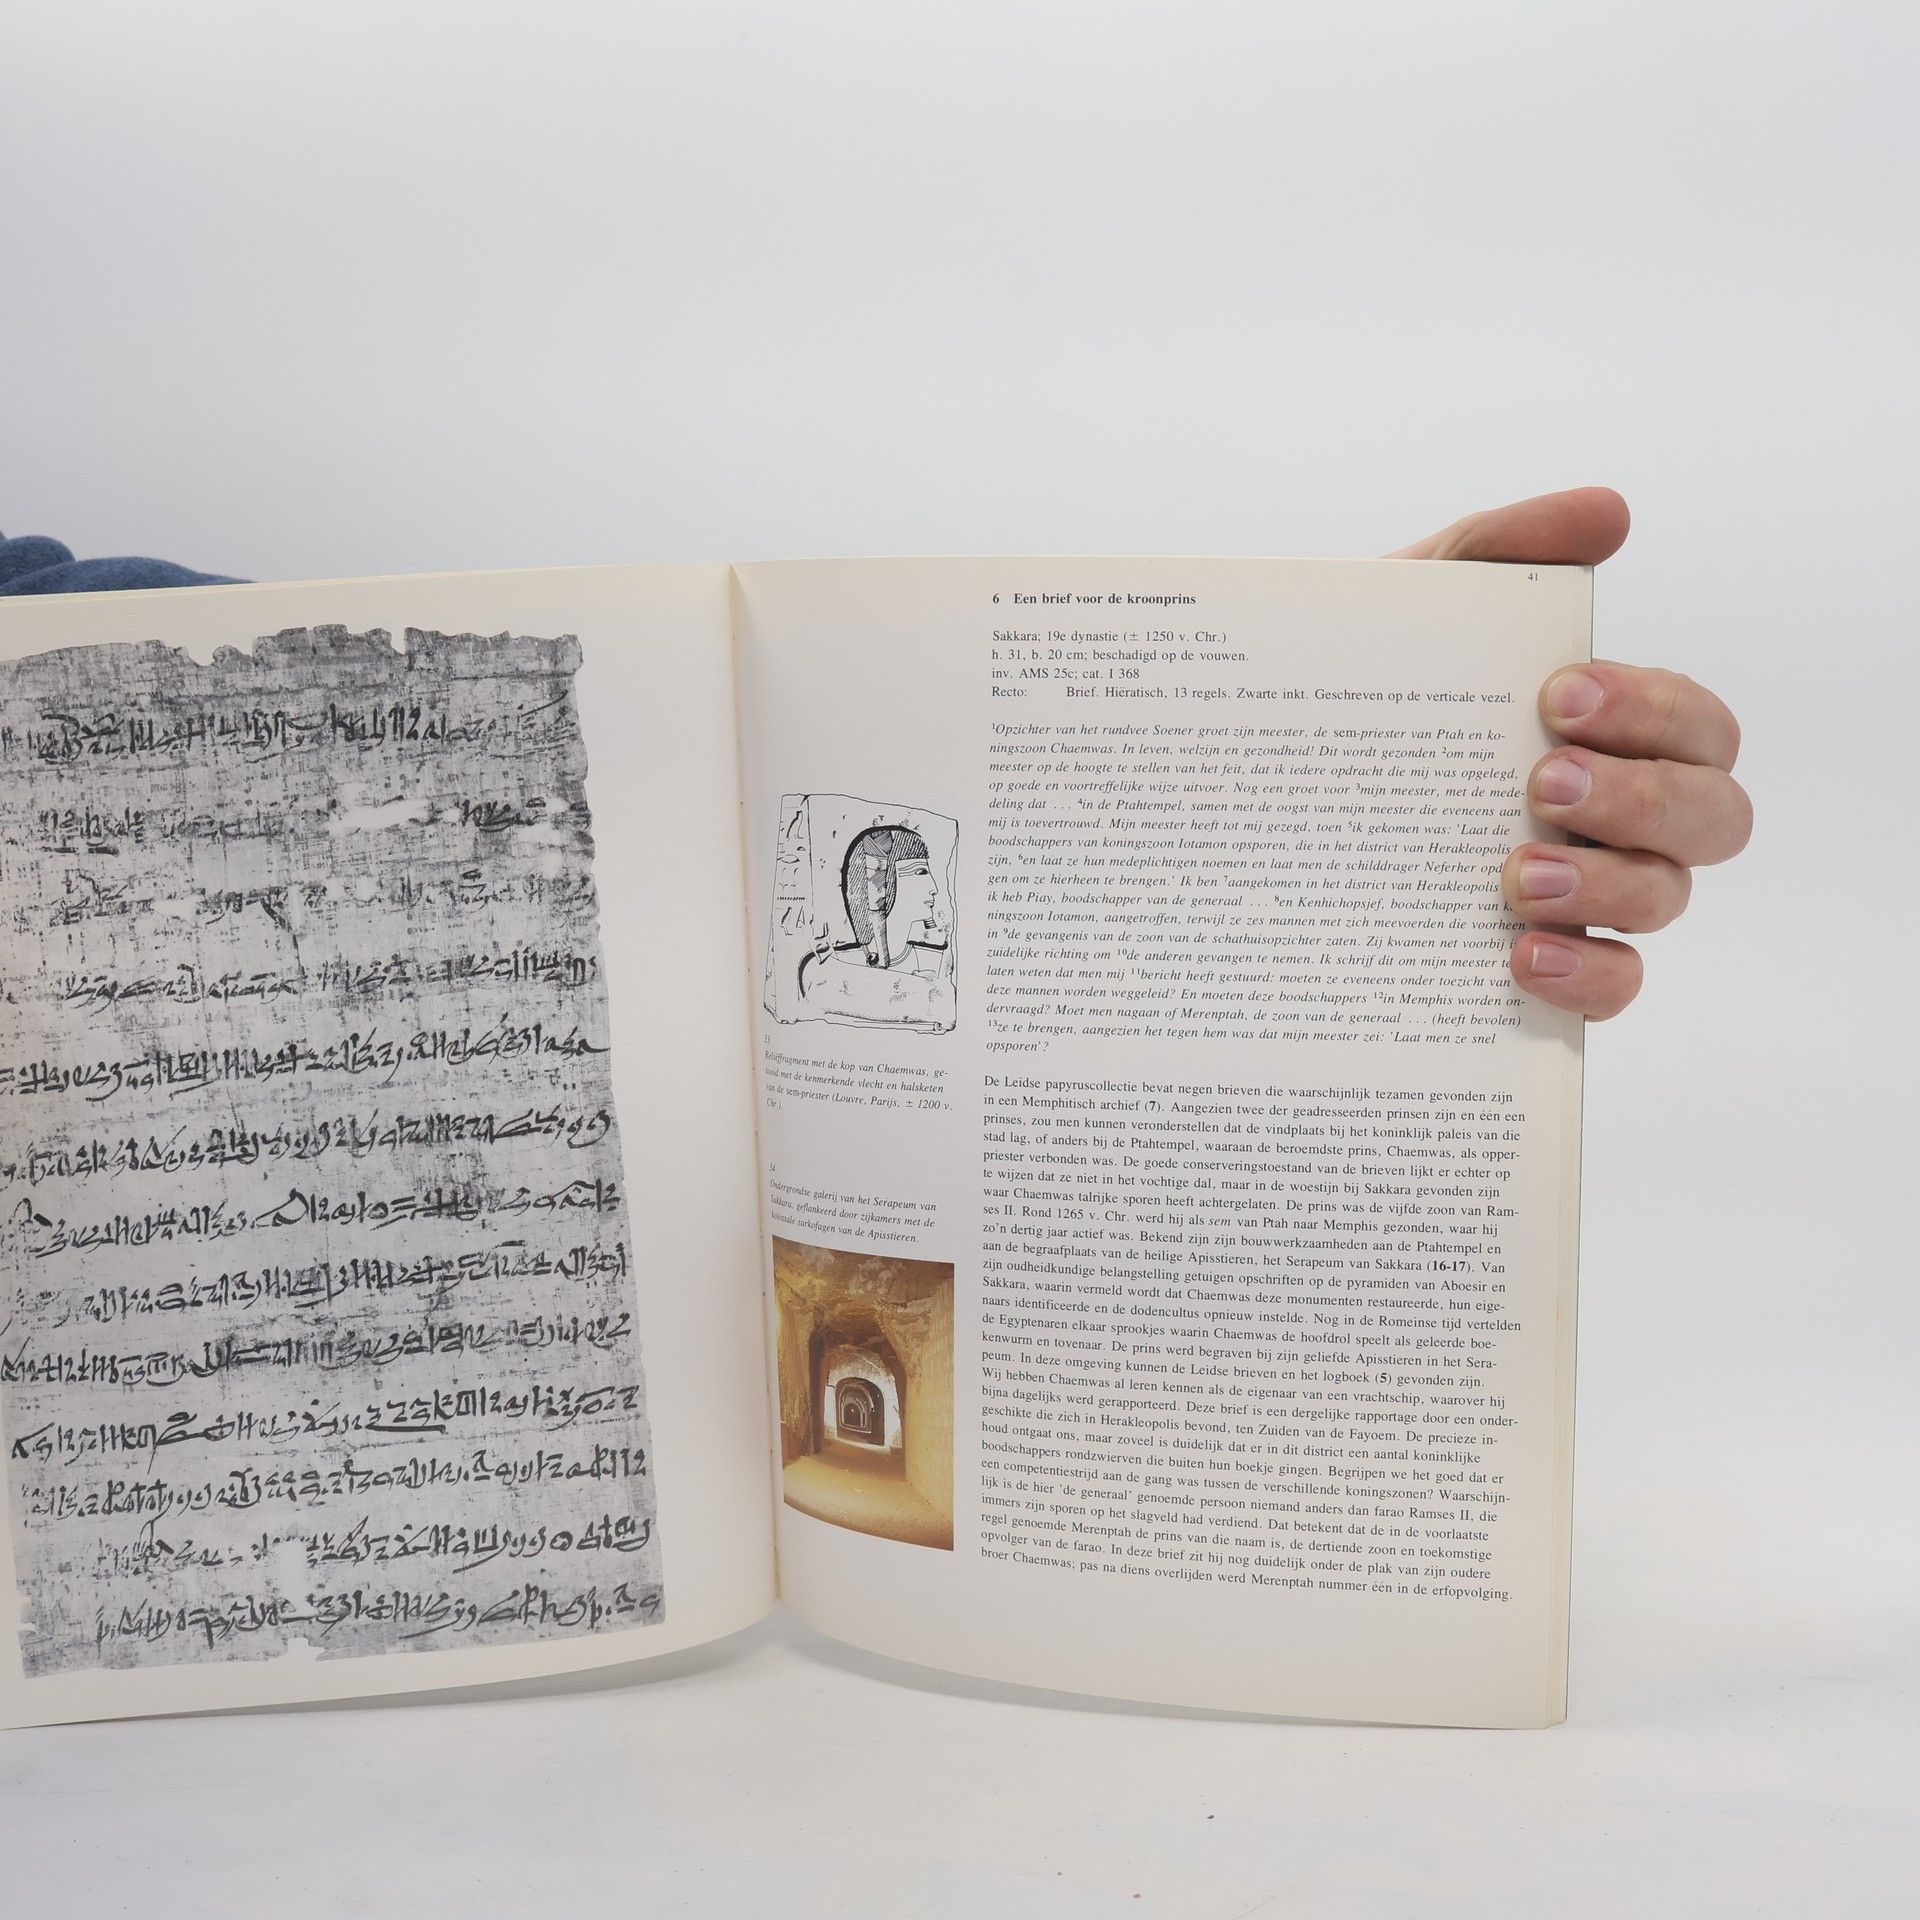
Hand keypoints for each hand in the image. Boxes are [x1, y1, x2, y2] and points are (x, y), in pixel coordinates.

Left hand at [1393, 488, 1750, 1018]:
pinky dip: (1590, 974)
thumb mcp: (1415, 607)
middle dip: (1641, 795)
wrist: (1265, 772)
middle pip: (1714, 815)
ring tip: (1513, 874)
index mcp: (1617, 731)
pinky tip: (1522, 954)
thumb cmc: (1370, 684)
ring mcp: (1593, 895)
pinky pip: (1616, 988)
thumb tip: (1607, 513)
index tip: (1555, 696)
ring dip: (1605, 882)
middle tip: (1542, 780)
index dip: (1650, 710)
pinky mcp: (1550, 962)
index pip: (1697, 724)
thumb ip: (1504, 550)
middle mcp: (1623, 816)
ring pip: (1667, 898)